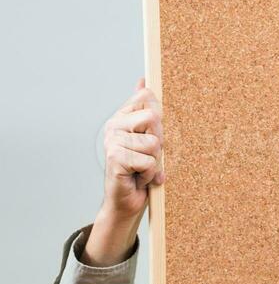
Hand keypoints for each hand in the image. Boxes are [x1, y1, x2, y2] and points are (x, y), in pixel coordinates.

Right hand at [101, 76, 164, 221]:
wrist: (126, 203)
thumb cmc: (138, 172)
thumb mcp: (147, 139)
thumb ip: (144, 111)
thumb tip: (143, 80)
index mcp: (122, 117)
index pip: (147, 97)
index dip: (158, 118)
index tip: (151, 136)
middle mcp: (114, 126)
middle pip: (154, 118)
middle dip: (159, 142)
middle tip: (148, 157)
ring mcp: (113, 141)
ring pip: (154, 144)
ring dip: (154, 163)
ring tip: (142, 170)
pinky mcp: (115, 158)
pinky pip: (148, 162)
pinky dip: (149, 175)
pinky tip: (138, 179)